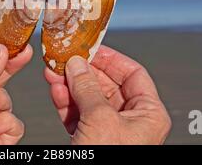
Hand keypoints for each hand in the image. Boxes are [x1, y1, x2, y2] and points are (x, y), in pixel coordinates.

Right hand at [44, 45, 170, 144]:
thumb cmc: (109, 159)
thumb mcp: (100, 119)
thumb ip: (88, 88)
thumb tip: (77, 65)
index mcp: (148, 114)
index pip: (133, 74)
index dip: (112, 58)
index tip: (92, 48)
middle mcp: (131, 121)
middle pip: (107, 85)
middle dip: (83, 72)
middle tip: (66, 59)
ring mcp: (110, 131)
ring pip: (89, 98)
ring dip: (69, 85)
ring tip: (53, 72)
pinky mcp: (91, 140)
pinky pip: (78, 114)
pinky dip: (65, 102)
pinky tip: (55, 90)